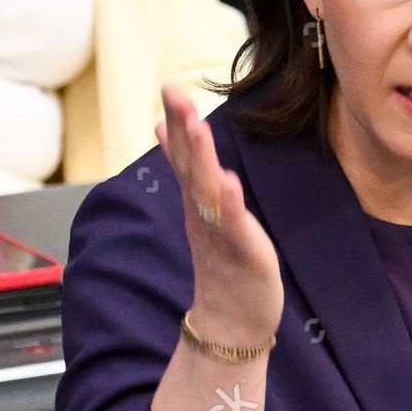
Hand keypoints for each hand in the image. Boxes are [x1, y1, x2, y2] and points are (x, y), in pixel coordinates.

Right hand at [154, 84, 283, 345]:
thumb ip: (190, 176)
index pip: (184, 156)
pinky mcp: (242, 253)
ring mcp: (220, 232)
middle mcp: (204, 213)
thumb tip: (170, 134)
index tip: (169, 87)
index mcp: (198, 202)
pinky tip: (229, 182)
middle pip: (190, 165)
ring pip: (208, 190)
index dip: (177, 122)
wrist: (231, 323)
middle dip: (183, 127)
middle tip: (172, 92)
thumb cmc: (224, 265)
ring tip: (195, 127)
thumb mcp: (206, 214)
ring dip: (201, 159)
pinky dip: (229, 204)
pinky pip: (234, 226)